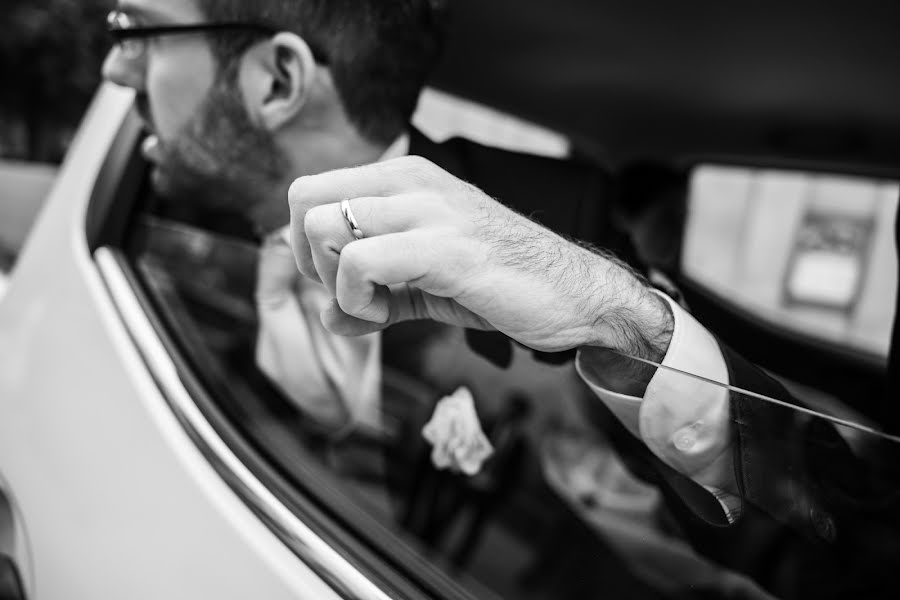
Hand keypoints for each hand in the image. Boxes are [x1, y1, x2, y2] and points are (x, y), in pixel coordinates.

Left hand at [288, 156, 671, 355]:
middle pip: (304, 200)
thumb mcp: (423, 284)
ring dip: (335, 284)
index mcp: (404, 177)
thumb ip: (372, 295)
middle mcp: (411, 180)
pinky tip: (387, 316)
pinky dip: (356, 301)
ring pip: (325, 226)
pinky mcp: (445, 248)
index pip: (309, 190)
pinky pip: (359, 262)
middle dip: (310, 261)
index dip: (305, 245)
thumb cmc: (499, 282)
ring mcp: (429, 210)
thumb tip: (325, 318)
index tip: (342, 282)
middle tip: (351, 294)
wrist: (572, 295)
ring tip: (377, 307)